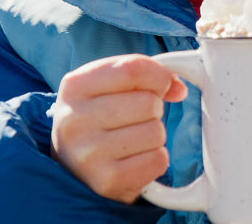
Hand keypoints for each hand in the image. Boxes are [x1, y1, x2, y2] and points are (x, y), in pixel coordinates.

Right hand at [51, 54, 187, 202]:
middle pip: (148, 102)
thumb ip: (145, 75)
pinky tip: (135, 159)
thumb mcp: (108, 86)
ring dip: (154, 135)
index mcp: (75, 86)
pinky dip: (155, 159)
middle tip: (136, 118)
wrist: (73, 167)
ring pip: (156, 131)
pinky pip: (158, 160)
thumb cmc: (99, 117)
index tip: (160, 85)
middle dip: (154, 108)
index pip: (133, 69)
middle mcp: (75, 120)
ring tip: (133, 140)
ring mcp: (89, 153)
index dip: (158, 76)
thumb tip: (178, 89)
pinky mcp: (107, 181)